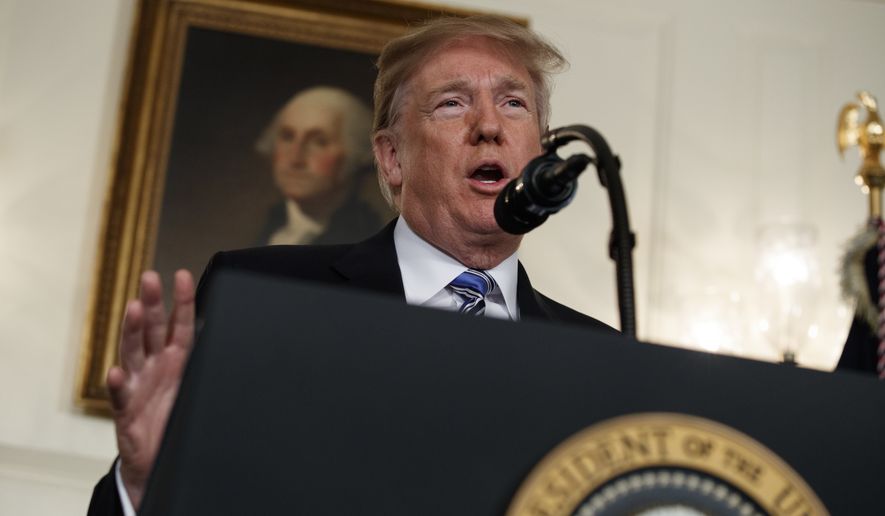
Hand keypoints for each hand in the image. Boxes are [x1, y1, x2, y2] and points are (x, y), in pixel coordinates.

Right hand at [106, 269, 194, 508]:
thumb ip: (209, 365)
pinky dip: (119, 383)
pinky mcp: (125, 411)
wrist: (158, 462)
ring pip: (132, 352)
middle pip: (151, 329)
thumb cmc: (177, 419)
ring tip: (135, 309)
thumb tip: (249, 347)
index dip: (181, 301)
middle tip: (150, 277)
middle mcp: (155, 366)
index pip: (179, 324)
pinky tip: (118, 372)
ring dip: (133, 330)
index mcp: (176, 359)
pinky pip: (121, 396)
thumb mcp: (198, 388)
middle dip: (152, 302)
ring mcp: (138, 386)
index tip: (182, 275)